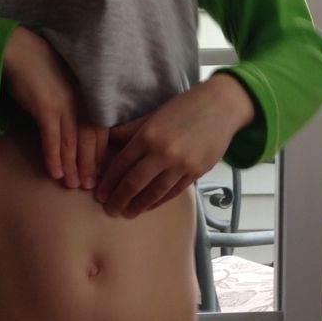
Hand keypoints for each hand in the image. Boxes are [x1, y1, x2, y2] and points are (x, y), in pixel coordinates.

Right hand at [3, 27, 107, 188]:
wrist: (16, 49)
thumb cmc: (38, 67)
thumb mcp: (63, 86)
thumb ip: (73, 105)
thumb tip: (75, 128)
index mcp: (88, 95)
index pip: (100, 130)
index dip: (100, 153)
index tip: (99, 171)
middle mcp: (81, 100)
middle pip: (89, 140)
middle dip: (90, 165)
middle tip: (89, 186)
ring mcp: (65, 103)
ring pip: (73, 142)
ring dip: (73, 166)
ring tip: (73, 185)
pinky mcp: (46, 106)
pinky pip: (52, 138)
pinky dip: (54, 157)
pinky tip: (55, 174)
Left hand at [94, 73, 255, 217]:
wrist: (221, 107)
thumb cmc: (184, 107)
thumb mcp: (153, 115)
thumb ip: (130, 131)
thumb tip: (107, 141)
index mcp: (148, 136)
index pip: (121, 165)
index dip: (109, 182)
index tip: (100, 193)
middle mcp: (163, 153)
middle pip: (134, 183)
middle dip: (119, 199)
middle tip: (109, 209)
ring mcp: (181, 165)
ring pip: (154, 192)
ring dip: (138, 205)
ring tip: (127, 213)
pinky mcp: (196, 173)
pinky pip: (172, 192)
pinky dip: (158, 202)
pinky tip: (148, 206)